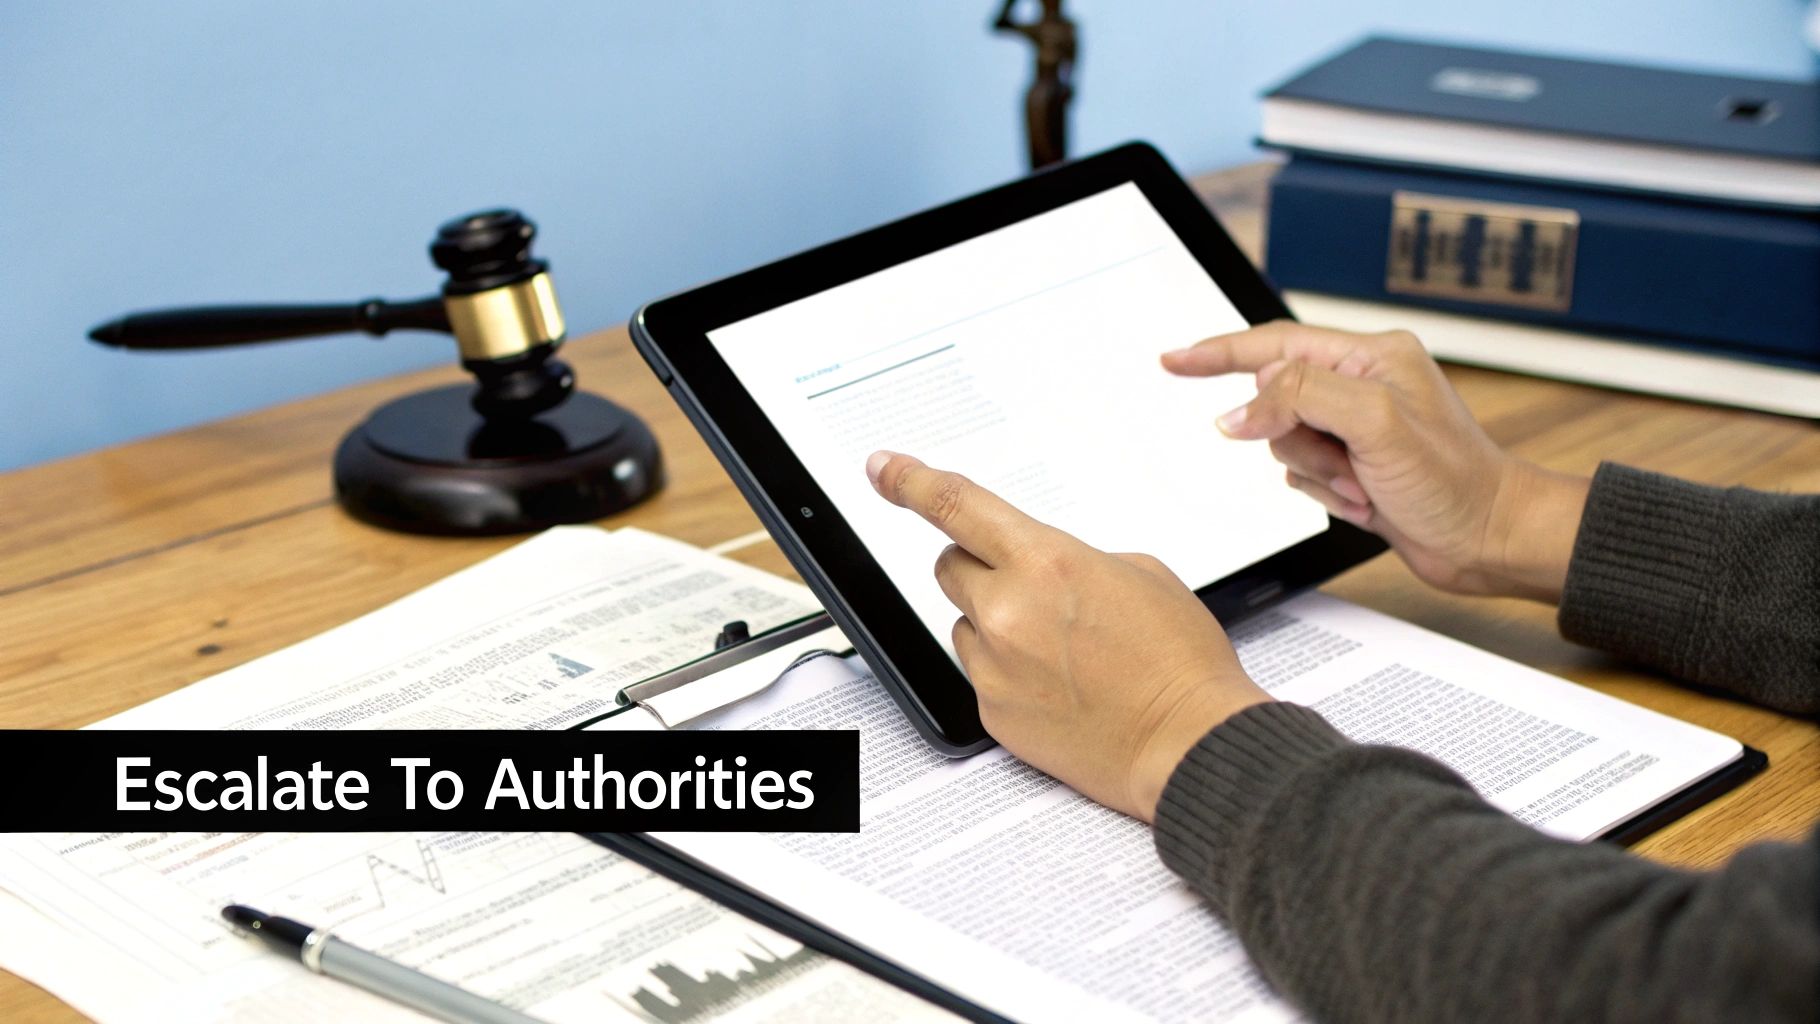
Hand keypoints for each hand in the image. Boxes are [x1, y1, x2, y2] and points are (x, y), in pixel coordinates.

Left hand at [865, 451, 1268, 821]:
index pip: (956, 505)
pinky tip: (1059, 685)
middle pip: (951, 566)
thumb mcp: (1140, 574)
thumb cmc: (1178, 662)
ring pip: (965, 622)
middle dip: (981, 566)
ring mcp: (994, 666)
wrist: (1188, 743)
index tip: (882, 468)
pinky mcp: (992, 712)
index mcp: (1045, 562)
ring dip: (997, 623)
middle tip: (1029, 588)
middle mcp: (1007, 611)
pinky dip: (1009, 671)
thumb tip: (1043, 568)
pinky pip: (981, 672)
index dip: (909, 481)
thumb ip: (1073, 559)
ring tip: (1061, 650)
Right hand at [1162, 322, 1589, 601]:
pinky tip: (1366, 502)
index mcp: (1370, 356)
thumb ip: (1299, 399)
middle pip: (1275, 401)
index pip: (1275, 344)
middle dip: (1298, 441)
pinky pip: (1301, 475)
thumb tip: (1240, 411)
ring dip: (1317, 474)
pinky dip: (1326, 494)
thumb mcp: (1375, 423)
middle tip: (1347, 464)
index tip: (1174, 360)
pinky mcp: (1353, 465)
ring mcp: (1356, 428)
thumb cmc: (1455, 481)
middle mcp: (1361, 385)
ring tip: (1364, 487)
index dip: (1219, 353)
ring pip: (1284, 443)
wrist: (1489, 540)